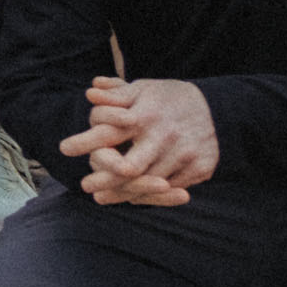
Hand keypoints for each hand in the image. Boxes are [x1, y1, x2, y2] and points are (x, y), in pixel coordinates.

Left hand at [63, 74, 218, 205]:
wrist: (222, 109)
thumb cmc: (171, 98)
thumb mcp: (144, 89)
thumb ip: (116, 94)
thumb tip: (91, 92)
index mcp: (146, 115)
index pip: (109, 131)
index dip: (85, 141)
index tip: (64, 148)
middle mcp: (164, 137)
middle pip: (128, 167)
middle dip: (104, 179)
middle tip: (84, 185)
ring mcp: (184, 155)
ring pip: (148, 183)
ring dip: (123, 192)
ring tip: (101, 197)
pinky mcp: (200, 169)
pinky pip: (171, 189)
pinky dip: (150, 194)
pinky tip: (132, 197)